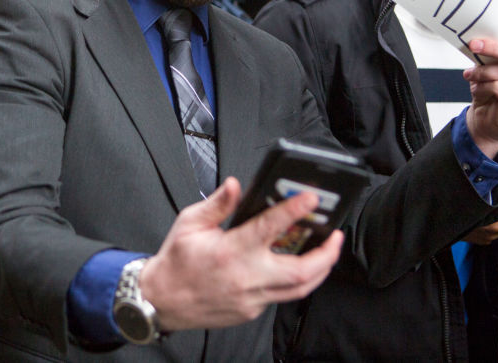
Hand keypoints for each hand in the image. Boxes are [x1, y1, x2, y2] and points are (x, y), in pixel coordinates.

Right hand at [138, 177, 342, 331]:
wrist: (161, 301)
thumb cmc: (175, 262)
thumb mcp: (189, 223)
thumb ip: (217, 204)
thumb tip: (236, 185)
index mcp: (230, 251)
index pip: (270, 228)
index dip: (294, 211)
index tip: (311, 199)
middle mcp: (245, 277)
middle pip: (302, 271)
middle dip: (326, 253)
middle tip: (335, 235)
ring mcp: (251, 299)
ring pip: (299, 289)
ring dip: (319, 270)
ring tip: (327, 252)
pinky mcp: (251, 311)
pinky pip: (280, 296)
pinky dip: (293, 281)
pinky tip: (296, 267)